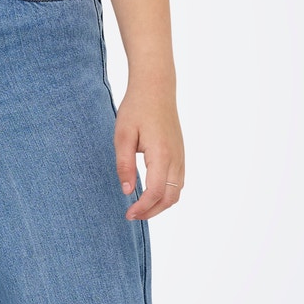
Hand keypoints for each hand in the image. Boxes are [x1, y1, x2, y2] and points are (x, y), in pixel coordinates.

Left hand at [114, 86, 184, 220]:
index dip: (143, 208)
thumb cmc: (136, 108)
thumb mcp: (123, 136)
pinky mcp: (181, 153)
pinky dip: (167, 193)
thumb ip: (124, 165)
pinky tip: (151, 192)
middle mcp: (176, 158)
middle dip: (152, 211)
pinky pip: (179, 181)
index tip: (128, 214)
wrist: (156, 88)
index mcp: (161, 154)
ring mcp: (181, 156)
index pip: (156, 192)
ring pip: (177, 191)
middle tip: (132, 215)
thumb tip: (127, 191)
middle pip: (171, 198)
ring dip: (160, 204)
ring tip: (140, 207)